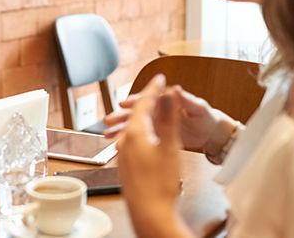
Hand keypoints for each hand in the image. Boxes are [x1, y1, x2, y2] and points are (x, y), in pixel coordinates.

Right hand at [105, 85, 231, 151]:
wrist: (211, 134)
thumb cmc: (206, 118)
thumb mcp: (198, 107)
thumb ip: (186, 99)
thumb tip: (176, 88)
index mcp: (166, 102)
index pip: (147, 100)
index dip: (134, 101)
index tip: (123, 104)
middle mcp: (158, 111)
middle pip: (136, 113)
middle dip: (121, 116)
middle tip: (109, 121)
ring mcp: (156, 124)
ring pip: (136, 126)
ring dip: (122, 129)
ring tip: (109, 134)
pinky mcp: (157, 136)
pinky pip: (141, 137)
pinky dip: (130, 140)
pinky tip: (120, 145)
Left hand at [117, 74, 189, 237]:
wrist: (150, 214)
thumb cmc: (160, 185)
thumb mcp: (170, 146)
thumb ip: (169, 118)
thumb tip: (169, 94)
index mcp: (135, 133)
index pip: (144, 102)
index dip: (154, 88)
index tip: (160, 78)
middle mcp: (125, 141)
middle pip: (137, 114)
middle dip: (148, 101)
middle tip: (158, 90)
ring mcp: (123, 154)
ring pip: (133, 127)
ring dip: (145, 116)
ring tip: (154, 109)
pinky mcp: (126, 165)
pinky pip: (132, 140)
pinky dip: (142, 131)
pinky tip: (149, 135)